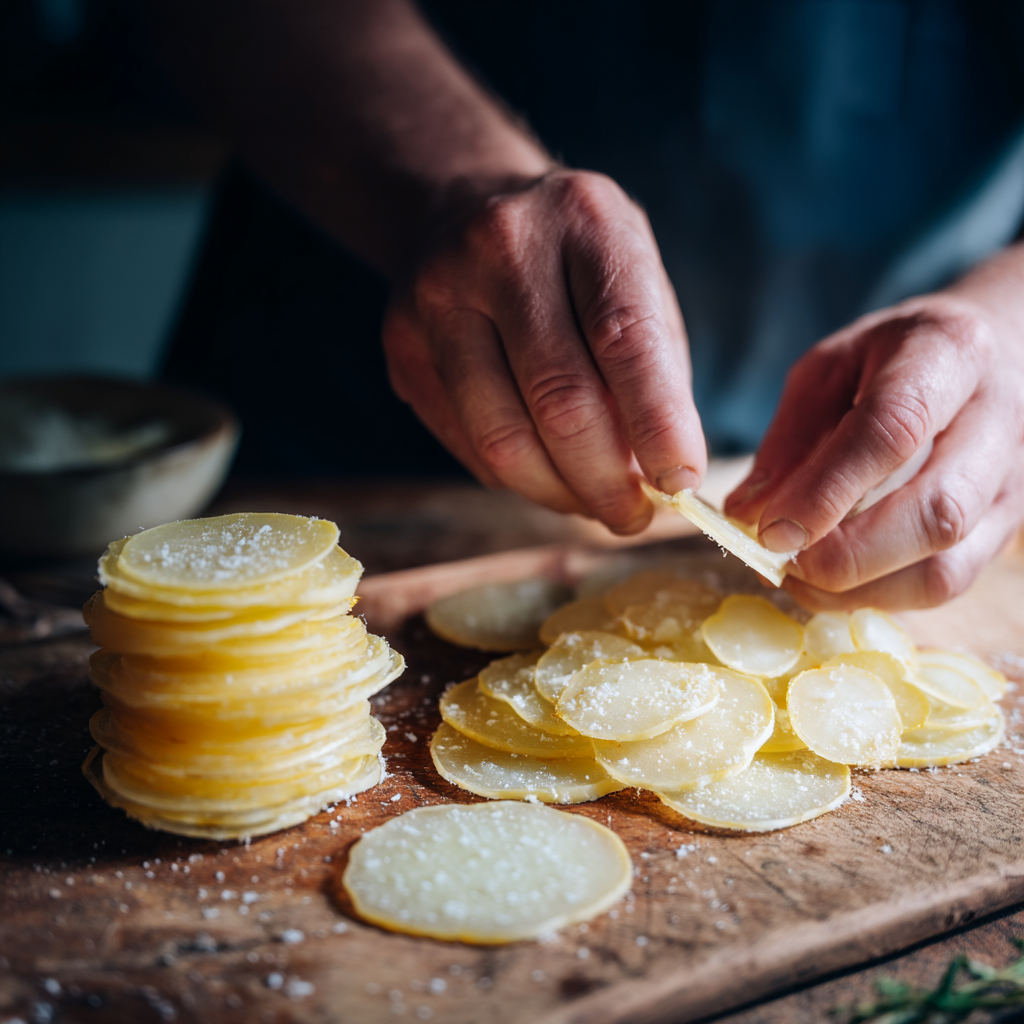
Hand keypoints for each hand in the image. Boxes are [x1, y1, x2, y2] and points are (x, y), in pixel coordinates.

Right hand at [382, 169, 706, 533]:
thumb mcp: (636, 280)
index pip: (626, 341)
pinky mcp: (403, 348)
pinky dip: (518, 478)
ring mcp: (437, 299)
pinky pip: (468, 447)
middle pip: (559, 401)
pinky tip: (544, 471)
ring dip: (557, 494)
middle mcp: (500, 250)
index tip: (681, 481)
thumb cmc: (574, 259)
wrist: (464, 205)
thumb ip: (655, 370)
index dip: (658, 425)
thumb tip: (660, 479)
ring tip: (591, 504)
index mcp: (583, 221)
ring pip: (502, 440)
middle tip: (634, 516)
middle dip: (605, 481)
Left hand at [725, 279, 1023, 609]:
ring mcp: (1013, 482)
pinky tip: (833, 584)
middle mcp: (999, 421)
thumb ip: (789, 440)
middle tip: (781, 562)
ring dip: (860, 589)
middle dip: (846, 556)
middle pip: (935, 513)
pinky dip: (881, 596)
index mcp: (948, 355)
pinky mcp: (1008, 526)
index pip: (892, 433)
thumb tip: (745, 515)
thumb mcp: (829, 371)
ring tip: (797, 578)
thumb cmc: (897, 359)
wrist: (996, 352)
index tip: (772, 531)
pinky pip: (949, 583)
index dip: (826, 492)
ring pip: (947, 567)